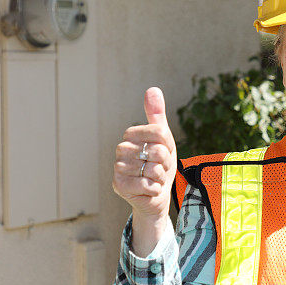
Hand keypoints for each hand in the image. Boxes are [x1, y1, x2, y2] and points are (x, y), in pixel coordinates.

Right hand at [112, 87, 176, 253]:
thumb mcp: (163, 139)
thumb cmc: (160, 165)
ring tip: (153, 179)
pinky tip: (149, 190)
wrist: (156, 195)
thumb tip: (152, 89)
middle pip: (157, 151)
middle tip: (159, 169)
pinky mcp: (119, 185)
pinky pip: (147, 184)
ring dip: (160, 177)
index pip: (158, 132)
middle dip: (165, 163)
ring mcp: (118, 168)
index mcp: (130, 136)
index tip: (163, 153)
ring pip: (152, 169)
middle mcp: (120, 149)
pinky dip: (155, 189)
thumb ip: (157, 115)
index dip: (167, 145)